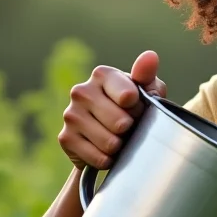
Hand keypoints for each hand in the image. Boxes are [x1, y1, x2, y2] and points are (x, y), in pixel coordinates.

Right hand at [58, 51, 166, 169]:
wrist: (115, 135)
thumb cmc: (136, 108)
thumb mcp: (148, 91)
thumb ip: (148, 75)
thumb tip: (151, 56)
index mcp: (103, 75)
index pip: (128, 97)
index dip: (139, 109)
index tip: (136, 107)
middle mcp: (81, 91)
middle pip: (120, 123)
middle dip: (131, 129)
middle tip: (129, 126)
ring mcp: (70, 115)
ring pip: (109, 142)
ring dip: (121, 146)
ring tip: (119, 138)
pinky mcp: (65, 138)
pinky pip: (98, 157)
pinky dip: (109, 159)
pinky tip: (107, 151)